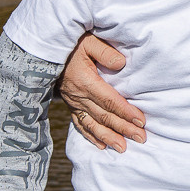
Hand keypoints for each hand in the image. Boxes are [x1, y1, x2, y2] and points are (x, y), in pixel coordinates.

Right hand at [62, 32, 143, 149]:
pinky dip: (90, 136)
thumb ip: (105, 51)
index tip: (140, 121)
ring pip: (92, 124)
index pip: (109, 100)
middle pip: (103, 116)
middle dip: (123, 128)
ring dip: (108, 137)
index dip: (125, 112)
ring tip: (123, 148)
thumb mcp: (89, 42)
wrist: (48, 49)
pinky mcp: (70, 104)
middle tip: (141, 138)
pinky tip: (102, 146)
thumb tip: (121, 64)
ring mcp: (73, 102)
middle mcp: (78, 95)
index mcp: (84, 81)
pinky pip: (79, 123)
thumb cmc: (73, 43)